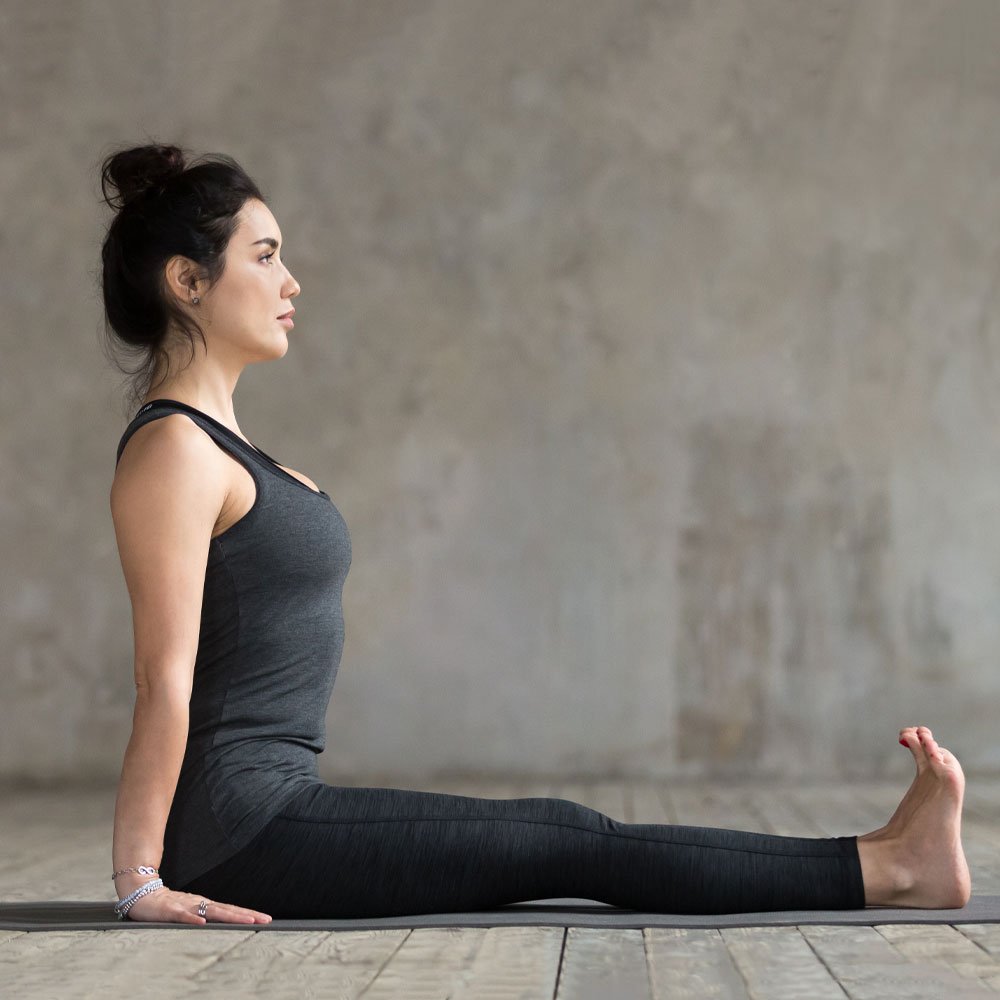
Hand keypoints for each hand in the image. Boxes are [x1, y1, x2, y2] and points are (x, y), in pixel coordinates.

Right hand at [124, 884, 271, 923]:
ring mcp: (185, 906)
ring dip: (230, 916)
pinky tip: (202, 923)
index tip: (266, 919)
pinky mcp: (169, 910)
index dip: (248, 914)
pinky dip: (192, 919)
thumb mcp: (189, 911)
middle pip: (227, 910)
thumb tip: (223, 921)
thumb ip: (204, 915)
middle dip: (247, 916)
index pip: (230, 910)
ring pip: (211, 911)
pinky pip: (182, 916)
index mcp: (204, 904)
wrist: (140, 892)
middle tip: (265, 920)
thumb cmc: (167, 904)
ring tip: (247, 921)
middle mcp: (199, 903)